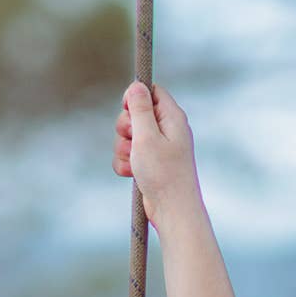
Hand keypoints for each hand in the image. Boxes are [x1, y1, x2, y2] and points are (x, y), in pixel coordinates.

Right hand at [112, 82, 201, 229]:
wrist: (172, 210)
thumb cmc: (163, 174)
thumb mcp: (147, 136)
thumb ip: (140, 109)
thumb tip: (136, 85)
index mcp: (171, 117)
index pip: (151, 91)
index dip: (135, 97)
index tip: (126, 109)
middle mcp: (166, 130)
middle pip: (135, 114)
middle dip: (125, 129)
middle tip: (133, 142)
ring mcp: (158, 148)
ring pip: (128, 137)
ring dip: (123, 150)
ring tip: (134, 165)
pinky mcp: (150, 164)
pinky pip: (128, 156)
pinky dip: (125, 164)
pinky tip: (130, 175)